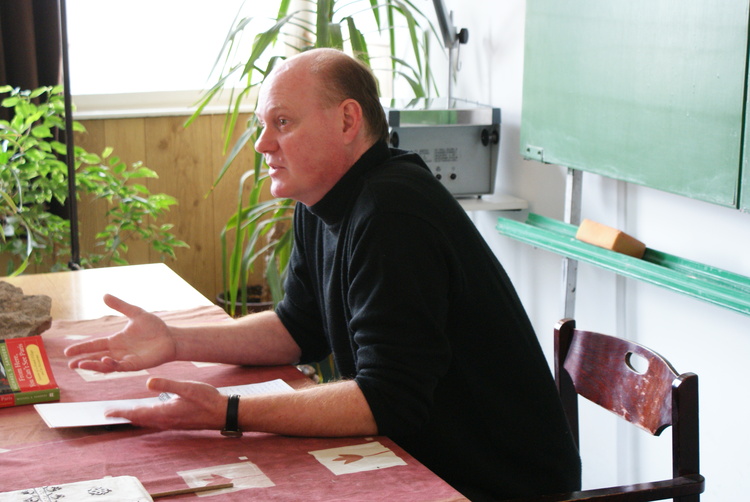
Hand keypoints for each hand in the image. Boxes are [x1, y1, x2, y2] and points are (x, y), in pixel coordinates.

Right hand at [65, 294, 176, 372]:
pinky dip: (111, 364)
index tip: (67, 352)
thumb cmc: (154, 327)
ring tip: (80, 365)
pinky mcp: (135, 364)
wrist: (170, 337)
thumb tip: (104, 295)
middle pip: (96, 358)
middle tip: (70, 365)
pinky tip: (104, 360)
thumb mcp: (135, 313)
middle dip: (83, 361)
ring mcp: (125, 359)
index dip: (81, 348)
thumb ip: (120, 305)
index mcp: (115, 340)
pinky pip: (120, 366)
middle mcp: (117, 352)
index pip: (94, 345)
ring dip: (93, 365)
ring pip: (105, 365)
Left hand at [106, 377, 225, 429]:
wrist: (223, 413)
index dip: (121, 413)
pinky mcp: (177, 422)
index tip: (107, 413)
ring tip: (125, 413)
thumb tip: (147, 383)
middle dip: (124, 416)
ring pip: (147, 421)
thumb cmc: (207, 400)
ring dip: (135, 417)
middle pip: (139, 419)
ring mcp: (172, 422)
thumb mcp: (188, 388)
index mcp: (164, 412)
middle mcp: (165, 420)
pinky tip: (149, 412)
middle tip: (110, 413)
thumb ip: (167, 385)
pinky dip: (146, 417)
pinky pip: (156, 421)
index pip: (137, 413)